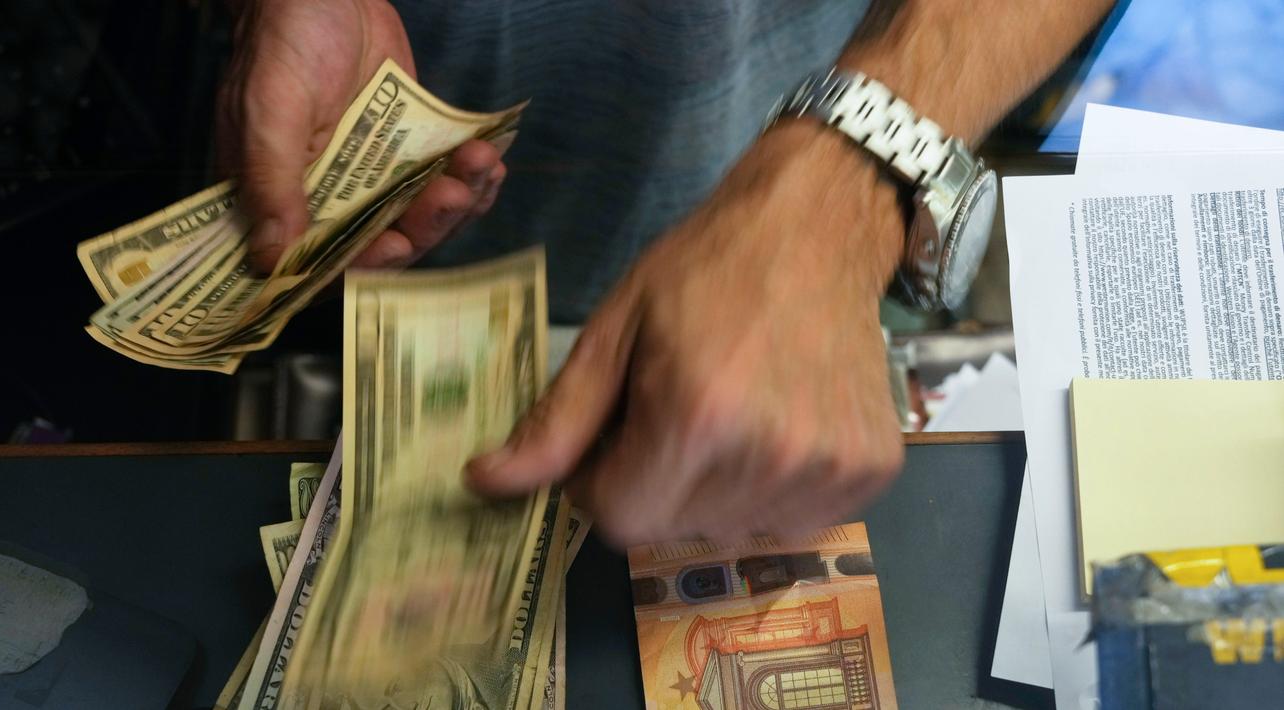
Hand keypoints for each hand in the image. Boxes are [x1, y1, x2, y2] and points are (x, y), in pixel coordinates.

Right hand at [217, 0, 505, 272]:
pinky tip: (490, 164)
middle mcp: (328, 201)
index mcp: (280, 202)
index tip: (395, 246)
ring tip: (479, 167)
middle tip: (452, 195)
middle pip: (384, 246)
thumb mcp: (270, 113)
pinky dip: (471, 181)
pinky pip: (442, 184)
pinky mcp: (407, 155)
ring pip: (420, 218)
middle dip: (424, 227)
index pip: (320, 264)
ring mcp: (372, 180)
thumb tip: (271, 260)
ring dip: (457, 203)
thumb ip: (273, 184)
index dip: (361, 269)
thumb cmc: (282, 44)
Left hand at [467, 122, 905, 545]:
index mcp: (695, 417)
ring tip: (726, 415)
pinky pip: (792, 522)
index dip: (598, 483)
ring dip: (710, 492)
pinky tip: (774, 427)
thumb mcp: (615, 329)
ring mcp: (828, 469)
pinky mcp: (870, 472)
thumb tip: (484, 482)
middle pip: (671, 529)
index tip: (613, 435)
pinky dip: (768, 491)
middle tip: (668, 415)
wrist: (819, 227)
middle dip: (651, 485)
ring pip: (729, 530)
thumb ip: (556, 418)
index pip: (616, 519)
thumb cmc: (705, 268)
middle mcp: (768, 457)